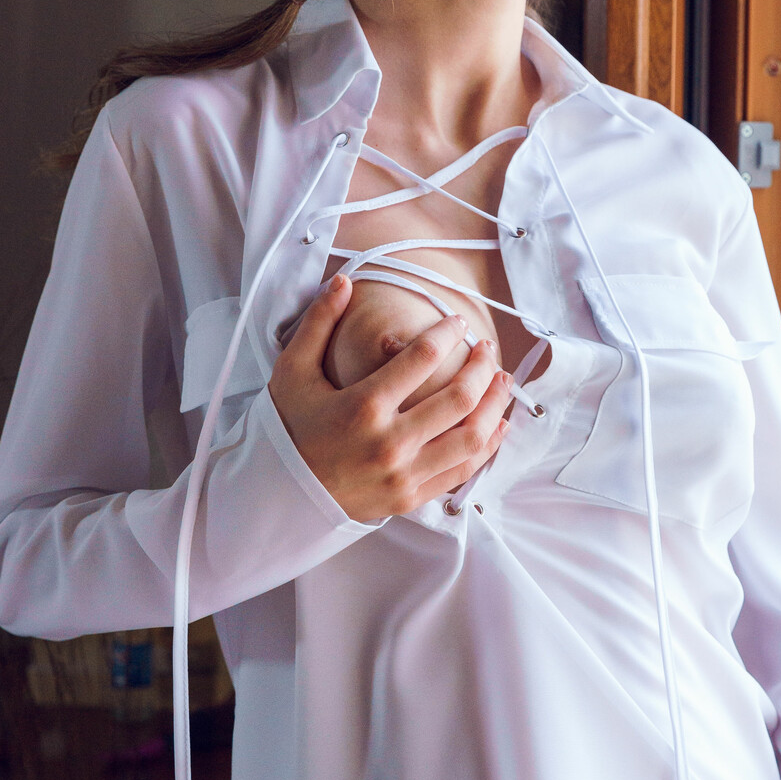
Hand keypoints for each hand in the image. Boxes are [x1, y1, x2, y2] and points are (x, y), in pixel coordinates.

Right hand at [268, 275, 511, 522]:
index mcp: (363, 407)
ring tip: (502, 381)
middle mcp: (389, 443)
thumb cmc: (286, 429)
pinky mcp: (410, 498)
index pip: (422, 358)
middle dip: (481, 366)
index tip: (457, 321)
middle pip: (459, 397)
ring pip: (471, 437)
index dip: (447, 332)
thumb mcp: (292, 371)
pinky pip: (463, 471)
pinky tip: (498, 425)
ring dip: (495, 405)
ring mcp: (403, 475)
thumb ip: (318, 323)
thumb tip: (344, 281)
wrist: (278, 495)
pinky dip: (488, 446)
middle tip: (487, 347)